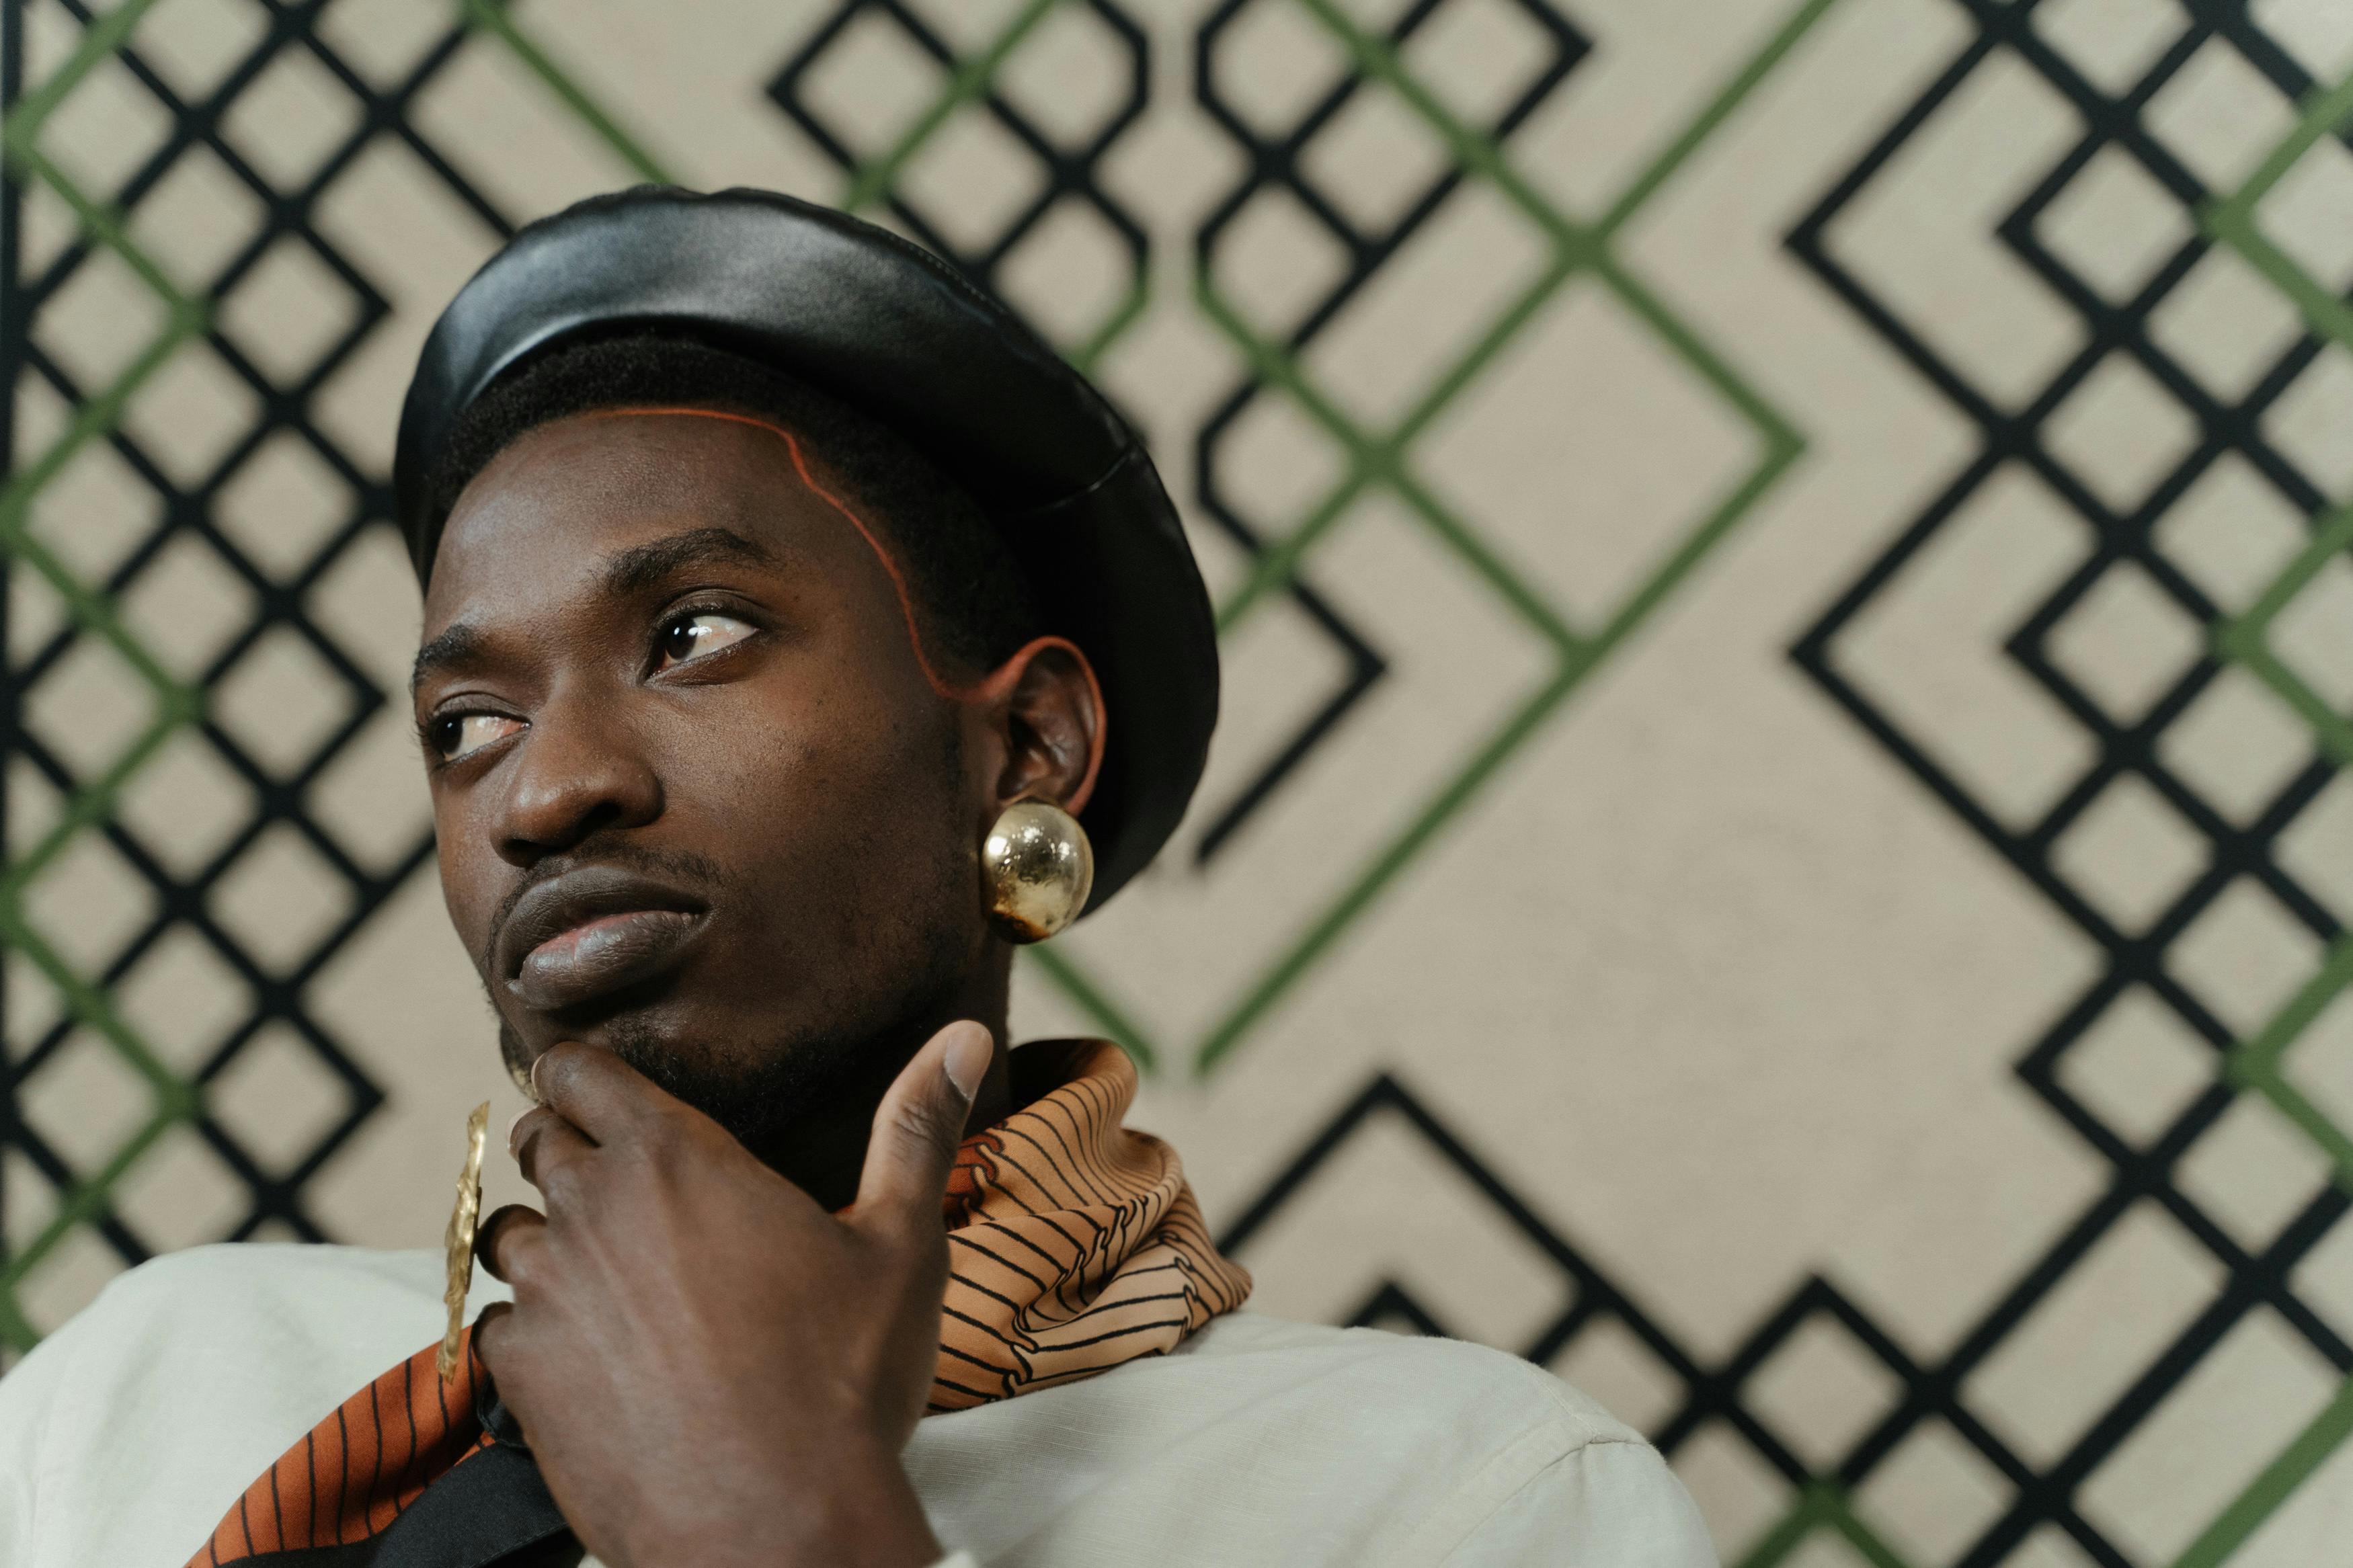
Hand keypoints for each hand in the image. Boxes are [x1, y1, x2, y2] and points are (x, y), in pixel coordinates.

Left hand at [472, 1020, 993, 1567]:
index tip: (594, 1088)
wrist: (776, 1524)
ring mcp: (547, 1292)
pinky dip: (530, 1329)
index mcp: (675, 1156)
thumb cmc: (845, 1378)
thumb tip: (967, 1036)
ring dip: (545, 1240)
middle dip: (567, 1151)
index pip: (579, 1072)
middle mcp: (594, 1208)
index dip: (581, 1075)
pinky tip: (586, 1352)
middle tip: (618, 1186)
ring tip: (602, 1273)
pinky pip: (495, 1324)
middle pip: (538, 1145)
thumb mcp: (903, 1243)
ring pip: (506, 1233)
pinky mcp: (521, 1374)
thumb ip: (917, 1129)